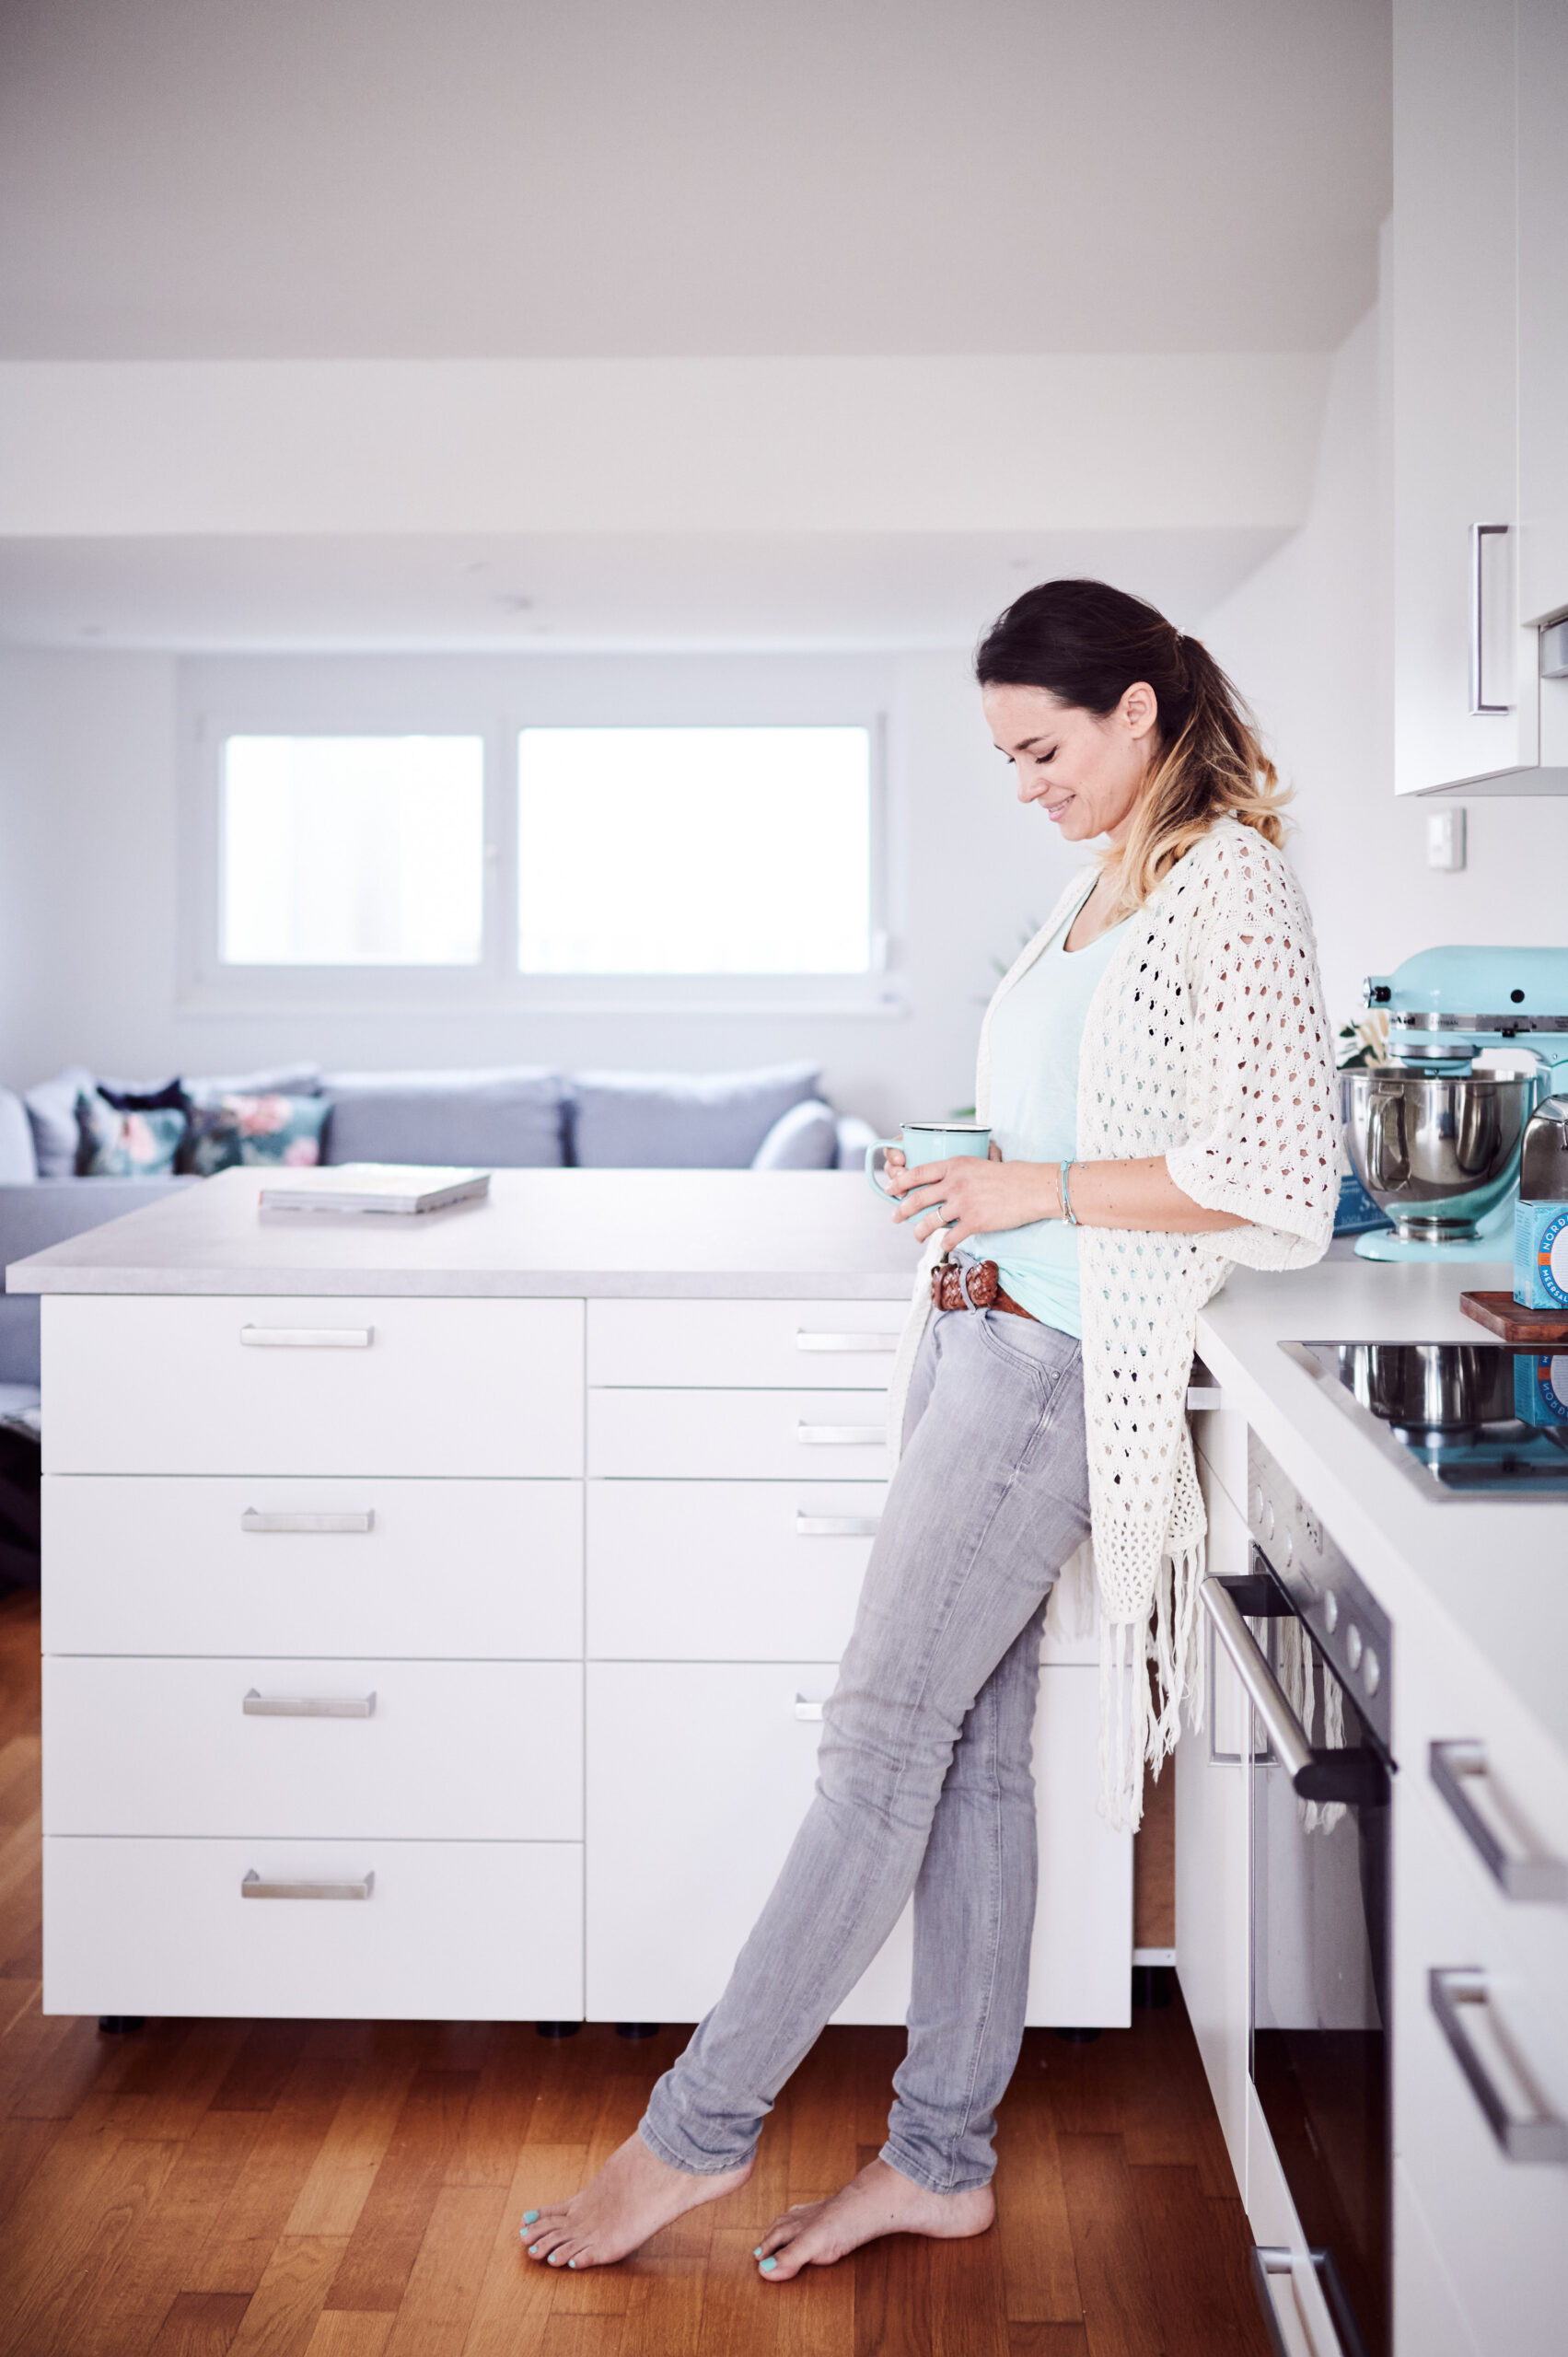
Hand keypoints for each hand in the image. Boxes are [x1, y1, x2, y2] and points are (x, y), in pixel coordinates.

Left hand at [884, 1145, 1057, 1250]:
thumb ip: (958, 1171)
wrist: (1030, 1188)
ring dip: (918, 1231)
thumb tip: (941, 1180)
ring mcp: (963, 1204)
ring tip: (915, 1235)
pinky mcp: (974, 1222)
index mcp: (954, 1165)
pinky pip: (950, 1237)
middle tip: (894, 1217)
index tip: (889, 1188)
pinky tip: (942, 1245)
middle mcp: (954, 1183)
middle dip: (901, 1210)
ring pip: (929, 1221)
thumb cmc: (1008, 1176)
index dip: (899, 1182)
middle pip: (917, 1198)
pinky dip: (943, 1243)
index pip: (917, 1173)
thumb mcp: (979, 1162)